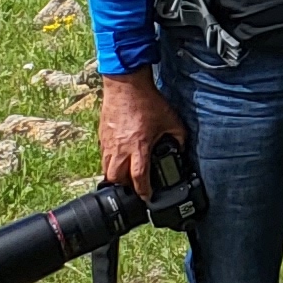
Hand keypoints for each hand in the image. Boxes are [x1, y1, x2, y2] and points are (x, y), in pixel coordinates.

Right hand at [97, 67, 185, 192]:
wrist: (126, 86)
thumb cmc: (147, 102)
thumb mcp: (171, 120)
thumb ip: (178, 137)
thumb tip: (181, 148)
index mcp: (139, 146)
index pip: (138, 177)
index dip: (143, 190)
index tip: (147, 196)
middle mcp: (120, 149)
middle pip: (117, 179)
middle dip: (125, 187)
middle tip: (135, 187)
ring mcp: (108, 144)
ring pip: (107, 170)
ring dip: (116, 177)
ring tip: (126, 176)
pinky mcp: (102, 137)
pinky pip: (103, 158)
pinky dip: (110, 163)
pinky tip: (118, 160)